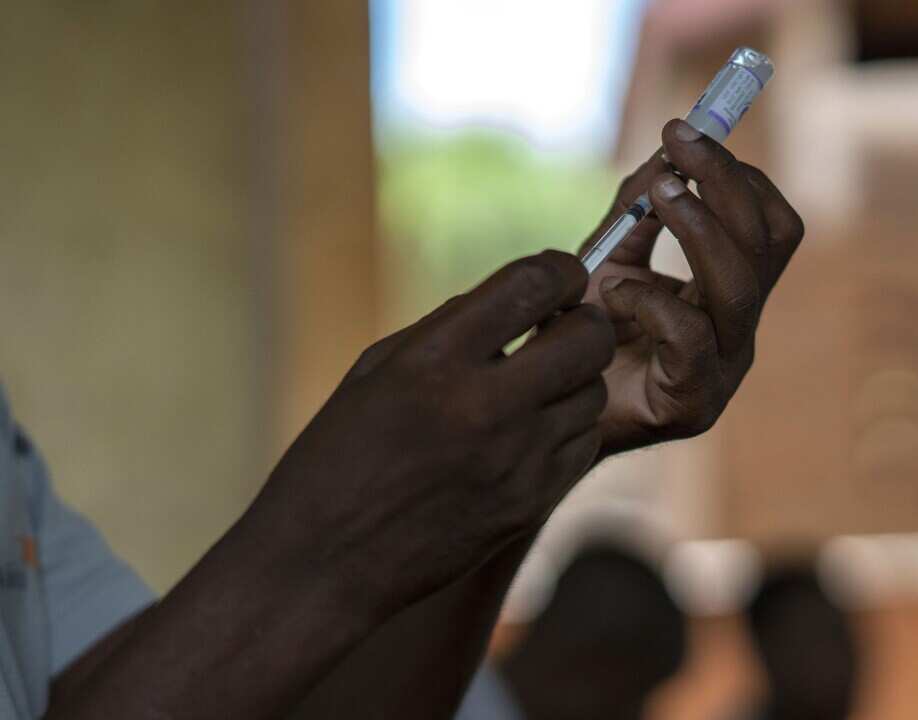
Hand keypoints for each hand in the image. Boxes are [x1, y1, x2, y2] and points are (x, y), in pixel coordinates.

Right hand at [246, 251, 614, 616]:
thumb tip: (519, 300)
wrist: (323, 564)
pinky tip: (531, 430)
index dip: (561, 270)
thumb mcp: (375, 372)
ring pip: (593, 392)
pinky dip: (568, 428)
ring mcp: (515, 460)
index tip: (560, 276)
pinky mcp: (530, 504)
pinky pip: (584, 444)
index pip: (535, 284)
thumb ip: (448, 329)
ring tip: (535, 386)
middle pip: (589, 338)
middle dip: (582, 322)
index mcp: (433, 360)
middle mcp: (483, 406)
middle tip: (559, 328)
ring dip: (573, 379)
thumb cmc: (337, 457)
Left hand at [580, 119, 803, 454]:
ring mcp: (722, 369)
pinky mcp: (692, 402)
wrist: (546, 416)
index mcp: (731, 294)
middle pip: (768, 245)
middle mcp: (738, 330)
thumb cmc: (582, 340)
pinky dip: (650, 299)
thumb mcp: (610, 260)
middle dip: (724, 183)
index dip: (739, 176)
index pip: (771, 226)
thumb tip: (666, 150)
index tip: (687, 132)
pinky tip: (614, 294)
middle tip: (677, 143)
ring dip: (697, 227)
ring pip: (740, 286)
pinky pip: (690, 336)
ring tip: (657, 192)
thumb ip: (638, 212)